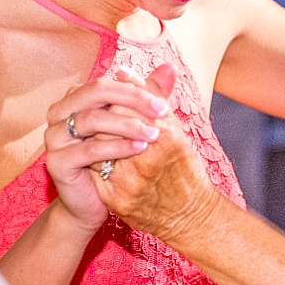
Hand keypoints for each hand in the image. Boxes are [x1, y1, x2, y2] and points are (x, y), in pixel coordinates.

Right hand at [42, 65, 174, 232]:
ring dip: (126, 124)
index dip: (135, 90)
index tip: (163, 104)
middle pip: (95, 93)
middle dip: (132, 100)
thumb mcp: (131, 126)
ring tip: (154, 134)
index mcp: (73, 99)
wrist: (92, 202)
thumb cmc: (112, 161)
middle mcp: (58, 113)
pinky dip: (117, 147)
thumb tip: (170, 68)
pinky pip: (89, 149)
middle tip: (161, 112)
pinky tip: (140, 149)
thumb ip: (147, 97)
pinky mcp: (55, 162)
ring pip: (91, 119)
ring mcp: (53, 137)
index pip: (104, 83)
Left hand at [97, 105, 226, 244]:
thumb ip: (150, 97)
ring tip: (103, 141)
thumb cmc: (183, 168)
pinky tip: (102, 163)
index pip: (124, 106)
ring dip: (97, 142)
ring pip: (98, 149)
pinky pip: (95, 174)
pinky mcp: (118, 200)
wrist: (189, 215)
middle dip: (103, 122)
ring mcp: (131, 181)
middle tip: (104, 122)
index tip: (116, 106)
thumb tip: (125, 69)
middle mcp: (148, 158)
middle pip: (108, 126)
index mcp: (166, 136)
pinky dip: (96, 165)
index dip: (115, 104)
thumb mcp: (174, 129)